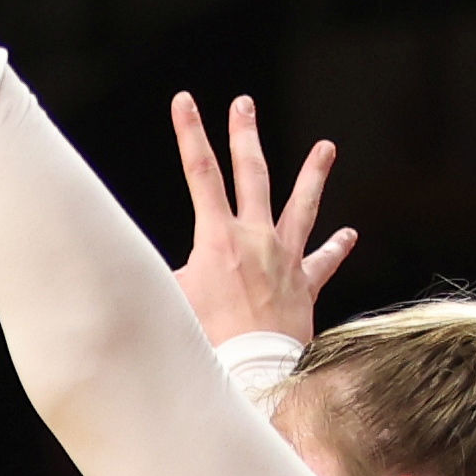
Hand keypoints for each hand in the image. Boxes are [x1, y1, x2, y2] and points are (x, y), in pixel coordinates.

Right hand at [170, 93, 358, 352]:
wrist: (253, 374)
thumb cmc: (206, 342)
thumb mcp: (168, 302)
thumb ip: (157, 276)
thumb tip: (126, 269)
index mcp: (219, 239)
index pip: (200, 174)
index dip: (189, 134)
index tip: (184, 101)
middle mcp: (257, 240)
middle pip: (252, 175)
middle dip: (243, 136)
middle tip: (244, 105)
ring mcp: (285, 260)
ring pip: (303, 207)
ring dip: (314, 175)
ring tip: (326, 147)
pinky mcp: (304, 287)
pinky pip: (323, 262)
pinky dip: (335, 248)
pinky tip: (348, 234)